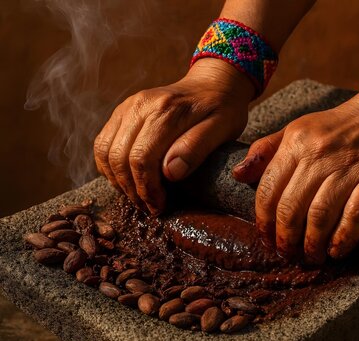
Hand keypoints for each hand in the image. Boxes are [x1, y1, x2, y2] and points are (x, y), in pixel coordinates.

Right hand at [94, 59, 253, 214]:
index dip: (147, 189)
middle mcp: (140, 105)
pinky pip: (102, 143)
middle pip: (118, 158)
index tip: (160, 206)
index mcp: (166, 111)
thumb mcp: (223, 129)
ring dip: (117, 180)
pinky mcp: (121, 111)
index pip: (141, 159)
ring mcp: (127, 106)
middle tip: (150, 207)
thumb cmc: (222, 109)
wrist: (213, 83)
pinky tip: (129, 179)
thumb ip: (196, 148)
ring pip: (104, 152)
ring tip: (140, 196)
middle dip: (132, 190)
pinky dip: (110, 167)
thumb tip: (170, 173)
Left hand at [233, 88, 358, 263]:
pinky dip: (344, 238)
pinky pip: (356, 215)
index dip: (263, 221)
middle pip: (291, 208)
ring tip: (311, 256)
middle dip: (286, 239)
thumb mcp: (298, 129)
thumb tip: (238, 176)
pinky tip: (337, 251)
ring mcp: (349, 166)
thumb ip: (266, 151)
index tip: (266, 239)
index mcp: (296, 143)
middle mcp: (319, 154)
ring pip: (320, 215)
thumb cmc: (338, 127)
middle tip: (288, 254)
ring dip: (312, 244)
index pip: (268, 190)